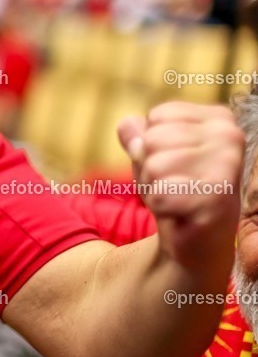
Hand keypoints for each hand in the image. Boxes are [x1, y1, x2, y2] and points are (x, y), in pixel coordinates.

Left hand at [118, 102, 243, 269]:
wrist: (197, 241)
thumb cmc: (174, 188)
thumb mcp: (149, 153)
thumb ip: (134, 133)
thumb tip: (127, 127)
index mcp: (219, 118)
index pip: (157, 116)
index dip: (150, 143)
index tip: (173, 164)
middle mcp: (230, 136)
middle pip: (152, 139)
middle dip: (149, 167)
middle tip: (174, 185)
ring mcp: (227, 166)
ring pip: (153, 166)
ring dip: (154, 187)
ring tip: (176, 197)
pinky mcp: (218, 198)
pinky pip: (159, 194)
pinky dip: (159, 206)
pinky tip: (179, 212)